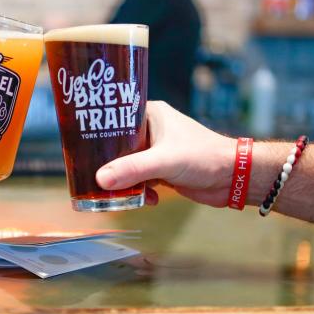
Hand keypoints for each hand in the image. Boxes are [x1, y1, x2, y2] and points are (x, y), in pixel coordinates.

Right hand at [95, 101, 234, 206]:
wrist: (233, 178)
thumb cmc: (204, 157)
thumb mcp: (164, 161)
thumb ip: (133, 169)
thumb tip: (100, 179)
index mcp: (149, 114)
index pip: (114, 116)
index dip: (97, 128)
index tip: (80, 143)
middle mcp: (150, 130)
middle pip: (116, 145)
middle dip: (108, 162)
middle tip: (93, 174)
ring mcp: (156, 151)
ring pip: (127, 165)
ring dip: (124, 181)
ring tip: (119, 192)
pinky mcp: (162, 170)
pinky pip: (139, 180)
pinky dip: (139, 191)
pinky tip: (146, 199)